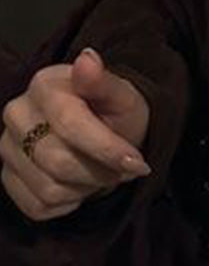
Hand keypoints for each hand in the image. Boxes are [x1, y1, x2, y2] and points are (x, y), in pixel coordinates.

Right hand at [1, 48, 150, 221]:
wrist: (105, 131)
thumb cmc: (116, 111)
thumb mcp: (122, 96)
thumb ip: (104, 82)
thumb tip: (87, 58)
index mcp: (44, 85)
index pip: (70, 124)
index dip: (106, 148)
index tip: (137, 163)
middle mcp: (17, 114)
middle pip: (57, 162)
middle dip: (100, 172)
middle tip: (125, 169)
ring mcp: (7, 148)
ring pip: (48, 189)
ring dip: (87, 188)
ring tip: (104, 173)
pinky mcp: (7, 177)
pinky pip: (38, 206)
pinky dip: (69, 202)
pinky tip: (82, 184)